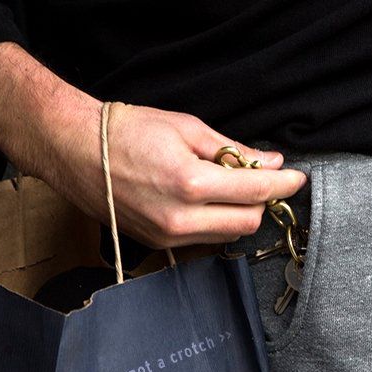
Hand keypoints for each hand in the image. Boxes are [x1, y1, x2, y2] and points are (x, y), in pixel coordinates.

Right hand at [0, 42, 306, 247]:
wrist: (73, 149)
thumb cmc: (126, 130)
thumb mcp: (186, 127)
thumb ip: (231, 149)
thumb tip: (269, 161)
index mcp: (190, 183)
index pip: (256, 192)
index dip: (283, 184)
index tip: (297, 178)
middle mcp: (181, 217)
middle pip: (248, 222)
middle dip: (263, 202)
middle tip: (264, 179)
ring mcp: (169, 235)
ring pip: (228, 235)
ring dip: (239, 213)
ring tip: (229, 185)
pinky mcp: (159, 243)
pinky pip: (204, 239)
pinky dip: (216, 221)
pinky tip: (207, 199)